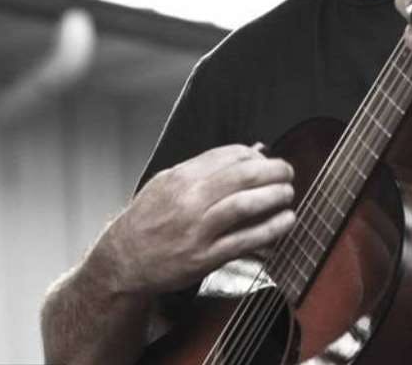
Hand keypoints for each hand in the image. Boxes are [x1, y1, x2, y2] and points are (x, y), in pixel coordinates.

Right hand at [98, 144, 295, 295]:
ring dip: (275, 196)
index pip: (230, 155)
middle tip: (288, 172)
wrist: (122, 261)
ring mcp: (196, 230)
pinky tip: (286, 221)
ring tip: (288, 193)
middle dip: (274, 171)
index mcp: (181, 178)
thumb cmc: (149, 219)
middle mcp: (189, 201)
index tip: (266, 161)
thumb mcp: (168, 183)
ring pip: (245, 205)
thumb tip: (253, 150)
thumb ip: (207, 167)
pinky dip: (271, 229)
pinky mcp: (204, 257)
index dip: (256, 156)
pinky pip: (245, 240)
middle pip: (243, 176)